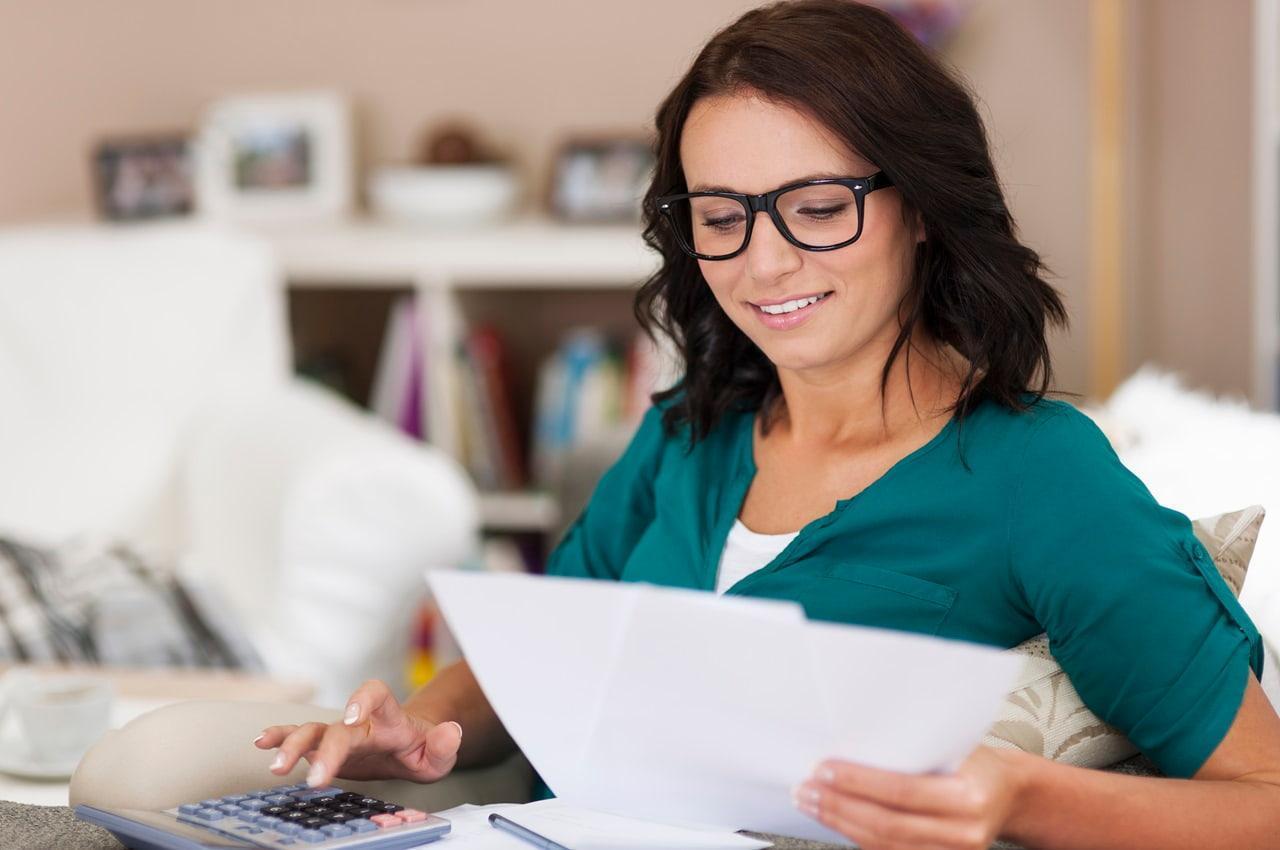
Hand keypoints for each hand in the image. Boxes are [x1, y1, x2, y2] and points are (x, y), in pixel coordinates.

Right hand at [254, 679, 462, 787]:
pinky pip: (300, 738)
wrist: (410, 745)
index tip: (351, 718)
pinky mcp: (327, 746)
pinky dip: (281, 738)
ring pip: (312, 730)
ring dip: (291, 744)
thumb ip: (445, 743)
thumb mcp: (441, 752)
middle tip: (313, 776)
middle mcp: (361, 720)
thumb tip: (451, 732)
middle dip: (323, 749)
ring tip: (274, 763)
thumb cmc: (423, 747)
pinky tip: (263, 744)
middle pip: (337, 725)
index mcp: (390, 718)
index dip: (362, 700)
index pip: (377, 695)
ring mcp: (341, 732)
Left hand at [793, 746, 1030, 849]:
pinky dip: (858, 837)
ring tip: (812, 804)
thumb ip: (911, 751)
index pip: (901, 791)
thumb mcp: (951, 746)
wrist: (1009, 794)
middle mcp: (964, 832)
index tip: (822, 770)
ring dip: (840, 824)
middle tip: (805, 790)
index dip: (857, 783)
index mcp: (969, 795)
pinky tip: (837, 820)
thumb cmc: (975, 762)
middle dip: (838, 807)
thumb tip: (850, 745)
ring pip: (884, 845)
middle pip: (886, 824)